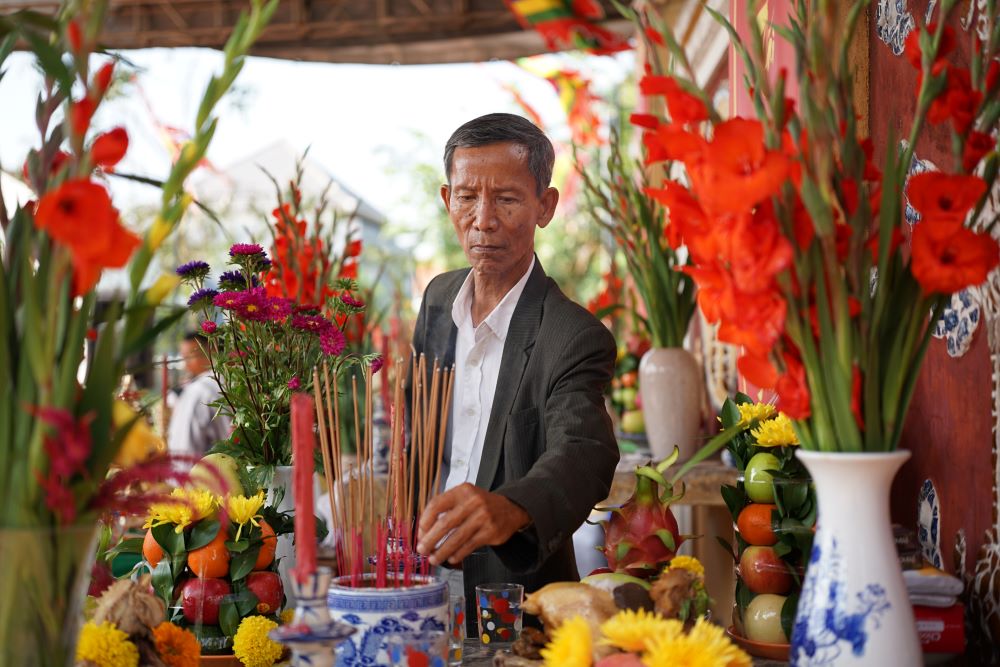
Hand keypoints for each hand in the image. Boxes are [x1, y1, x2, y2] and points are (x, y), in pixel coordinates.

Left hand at [416, 483, 531, 566]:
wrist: (510, 509)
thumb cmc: (480, 505)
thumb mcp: (464, 498)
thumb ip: (446, 509)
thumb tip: (424, 531)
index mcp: (462, 491)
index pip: (437, 504)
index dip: (425, 520)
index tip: (420, 533)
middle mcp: (473, 502)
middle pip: (445, 523)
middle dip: (430, 539)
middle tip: (422, 549)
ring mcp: (483, 517)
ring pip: (457, 538)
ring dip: (442, 551)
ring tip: (433, 558)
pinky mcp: (490, 531)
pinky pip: (469, 545)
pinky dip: (457, 554)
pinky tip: (451, 558)